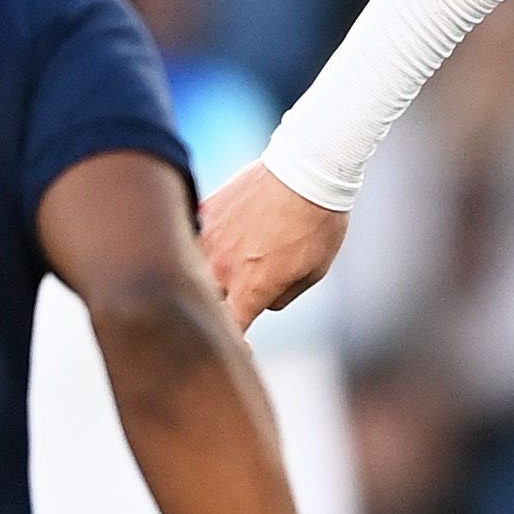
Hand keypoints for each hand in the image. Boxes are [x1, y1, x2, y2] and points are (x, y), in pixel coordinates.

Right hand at [199, 165, 349, 331]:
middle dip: (216, 308)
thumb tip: (262, 300)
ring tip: (228, 266)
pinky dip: (207, 240)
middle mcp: (220, 268)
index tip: (242, 346)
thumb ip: (281, 295)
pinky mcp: (206, 210)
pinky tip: (225, 234)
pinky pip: (196, 234)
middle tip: (234, 303)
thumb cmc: (319, 222)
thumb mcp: (313, 271)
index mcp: (250, 290)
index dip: (235, 345)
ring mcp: (209, 238)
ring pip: (194, 268)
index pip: (230, 332)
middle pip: (205, 302)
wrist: (308, 168)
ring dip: (205, 273)